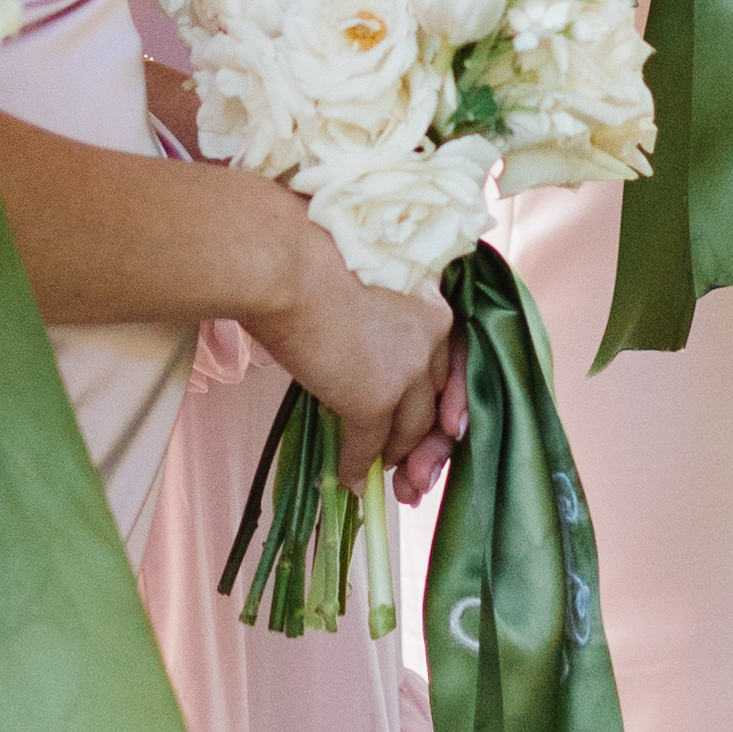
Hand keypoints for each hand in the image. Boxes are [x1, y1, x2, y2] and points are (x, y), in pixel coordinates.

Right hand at [250, 223, 457, 492]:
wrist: (285, 263)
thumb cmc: (305, 253)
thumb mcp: (361, 281)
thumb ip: (374, 314)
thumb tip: (351, 345)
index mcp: (432, 300)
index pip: (447, 361)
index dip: (438, 397)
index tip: (439, 424)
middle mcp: (433, 335)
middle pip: (435, 398)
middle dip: (423, 437)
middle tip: (412, 465)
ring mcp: (407, 370)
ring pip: (410, 428)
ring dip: (395, 456)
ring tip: (379, 472)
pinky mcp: (375, 399)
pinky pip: (370, 445)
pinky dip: (357, 466)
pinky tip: (348, 478)